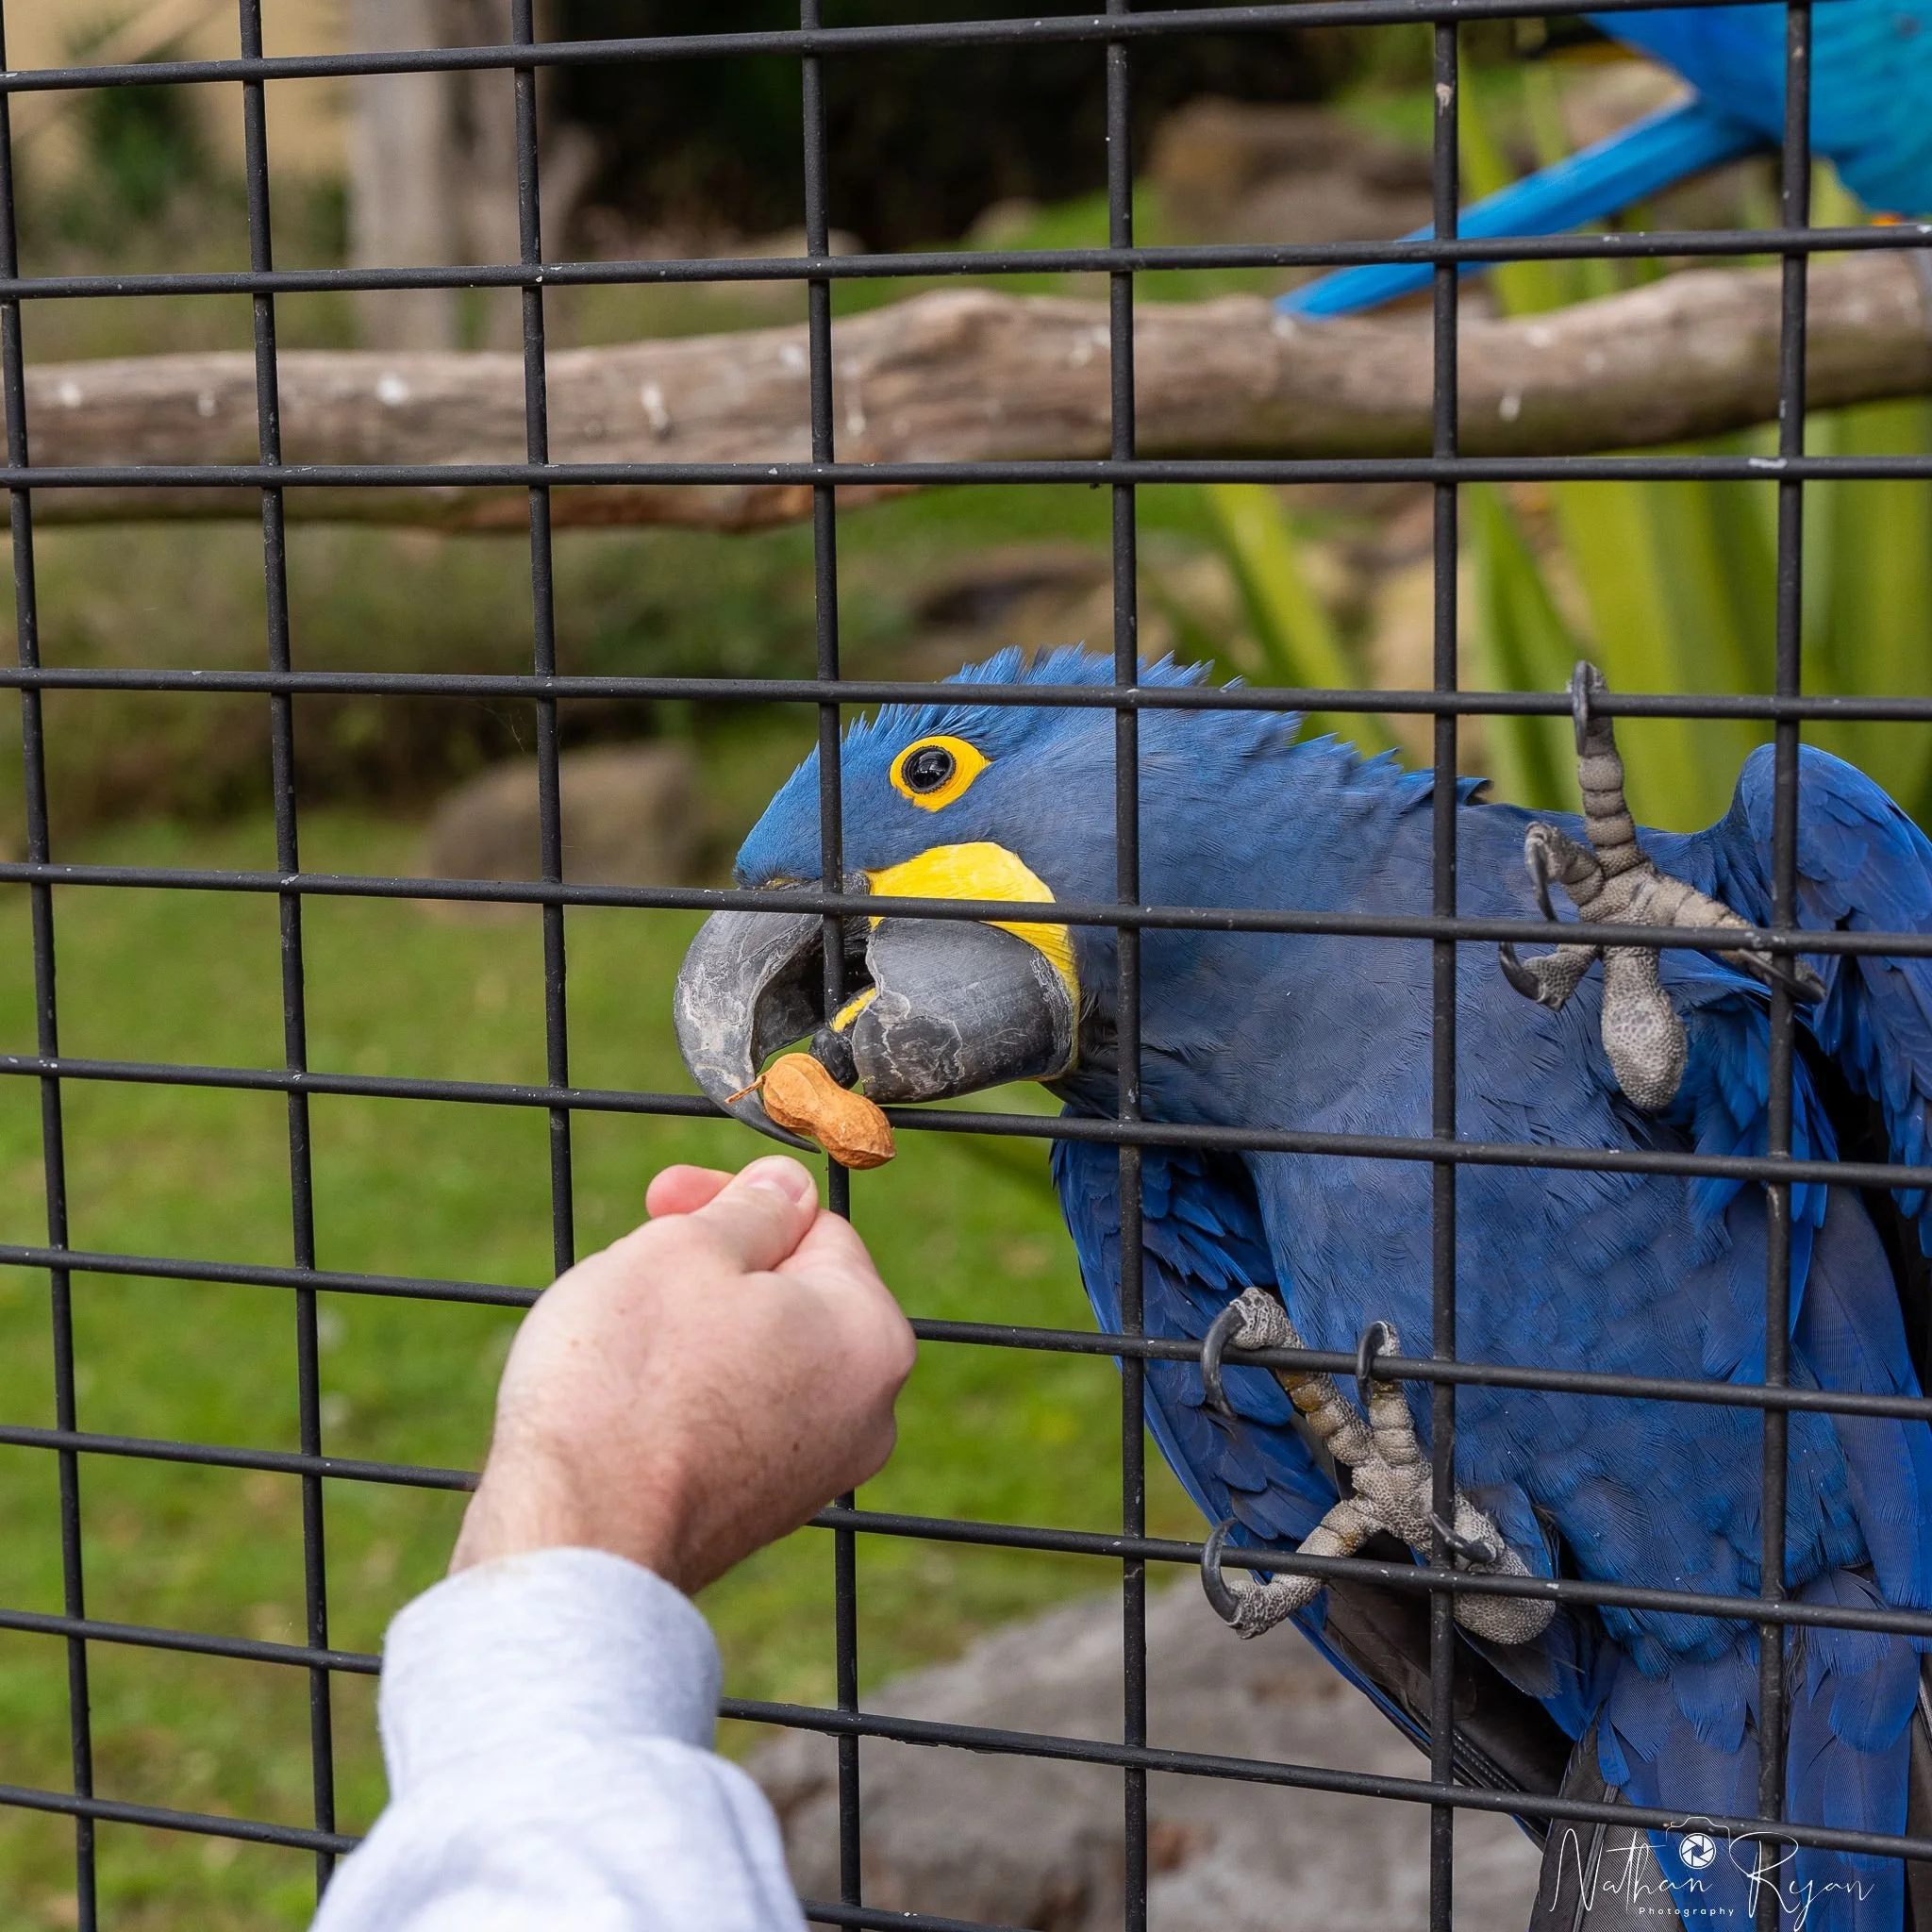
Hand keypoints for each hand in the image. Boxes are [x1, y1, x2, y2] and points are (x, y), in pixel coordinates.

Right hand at [451, 1155, 915, 1594]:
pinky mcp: (760, 1513)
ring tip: (620, 1330)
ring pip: (758, 1356)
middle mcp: (868, 1410)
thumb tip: (790, 1185)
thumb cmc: (631, 1382)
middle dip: (715, 1266)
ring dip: (695, 1327)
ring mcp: (817, 1470)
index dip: (735, 1199)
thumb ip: (753, 1207)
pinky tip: (625, 1395)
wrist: (577, 1540)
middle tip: (637, 1254)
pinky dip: (687, 1394)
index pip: (816, 1226)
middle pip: (792, 1295)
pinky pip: (733, 1418)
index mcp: (870, 1334)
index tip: (662, 1196)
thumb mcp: (687, 1249)